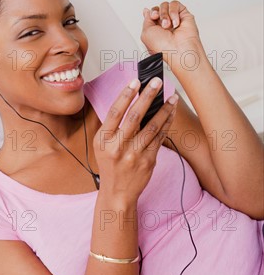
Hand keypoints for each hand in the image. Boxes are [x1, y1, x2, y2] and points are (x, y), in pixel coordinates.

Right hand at [93, 77, 177, 201]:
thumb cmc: (110, 165)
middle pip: (135, 116)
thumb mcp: (102, 145)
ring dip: (164, 109)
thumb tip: (129, 100)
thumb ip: (112, 126)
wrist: (117, 193)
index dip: (126, 95)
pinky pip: (160, 138)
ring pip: (152, 126)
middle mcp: (118, 147)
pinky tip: (171, 114)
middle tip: (157, 82)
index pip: (115, 112)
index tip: (136, 81)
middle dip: (147, 96)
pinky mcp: (148, 161)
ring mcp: (134, 155)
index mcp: (103, 140)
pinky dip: (166, 124)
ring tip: (172, 97)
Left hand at [141, 1, 200, 58]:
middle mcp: (165, 24)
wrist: (178, 50)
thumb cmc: (163, 47)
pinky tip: (175, 23)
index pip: (152, 14)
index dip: (151, 13)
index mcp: (155, 29)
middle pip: (158, 8)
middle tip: (161, 23)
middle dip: (157, 13)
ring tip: (168, 25)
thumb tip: (147, 11)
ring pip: (166, 5)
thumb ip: (146, 20)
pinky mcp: (184, 15)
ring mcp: (174, 20)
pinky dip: (174, 12)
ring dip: (165, 14)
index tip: (153, 17)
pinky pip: (175, 4)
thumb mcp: (145, 33)